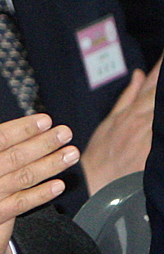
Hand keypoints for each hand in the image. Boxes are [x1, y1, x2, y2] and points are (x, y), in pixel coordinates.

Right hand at [0, 82, 76, 253]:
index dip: (23, 128)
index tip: (44, 119)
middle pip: (17, 155)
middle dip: (45, 142)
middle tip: (66, 132)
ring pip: (24, 178)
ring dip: (50, 165)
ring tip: (71, 154)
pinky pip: (20, 204)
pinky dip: (40, 195)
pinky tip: (57, 185)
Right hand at [79, 62, 157, 193]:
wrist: (96, 184)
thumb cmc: (100, 156)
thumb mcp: (109, 122)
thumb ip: (128, 97)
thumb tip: (140, 75)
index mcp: (131, 113)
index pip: (152, 85)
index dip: (162, 69)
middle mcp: (143, 121)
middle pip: (160, 95)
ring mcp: (151, 136)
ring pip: (161, 110)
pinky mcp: (155, 152)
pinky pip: (161, 131)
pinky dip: (162, 119)